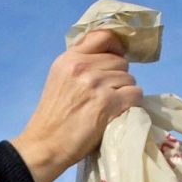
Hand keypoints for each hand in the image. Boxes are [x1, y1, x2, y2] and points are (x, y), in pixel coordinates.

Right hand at [11, 30, 141, 181]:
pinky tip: (122, 112)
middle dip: (120, 77)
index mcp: (69, 58)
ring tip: (113, 106)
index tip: (116, 60)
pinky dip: (133, 104)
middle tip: (111, 93)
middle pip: (121, 62)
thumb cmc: (54, 117)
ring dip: (126, 92)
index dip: (116, 47)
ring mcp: (95, 84)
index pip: (103, 36)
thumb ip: (81, 65)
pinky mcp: (107, 103)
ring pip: (130, 79)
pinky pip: (135, 95)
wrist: (46, 144)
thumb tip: (110, 58)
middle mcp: (82, 67)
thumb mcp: (60, 79)